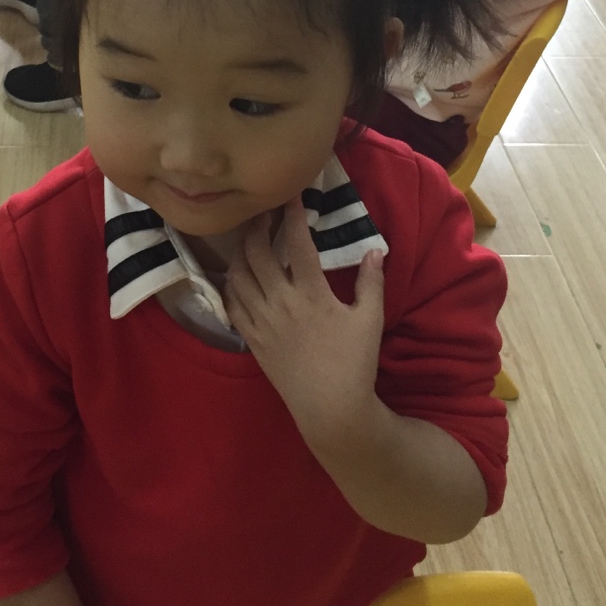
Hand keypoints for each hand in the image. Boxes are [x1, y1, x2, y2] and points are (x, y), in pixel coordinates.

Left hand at [225, 201, 384, 451]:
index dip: (291, 215)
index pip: (295, 243)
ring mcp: (261, 321)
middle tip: (264, 212)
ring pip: (237, 275)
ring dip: (241, 250)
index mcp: (311, 294)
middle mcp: (280, 303)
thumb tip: (375, 249)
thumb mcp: (370, 319)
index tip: (291, 197)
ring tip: (249, 237)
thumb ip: (371, 281)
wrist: (331, 409)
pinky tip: (238, 274)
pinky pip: (231, 303)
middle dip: (257, 225)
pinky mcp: (251, 339)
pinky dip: (231, 283)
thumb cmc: (354, 363)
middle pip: (256, 252)